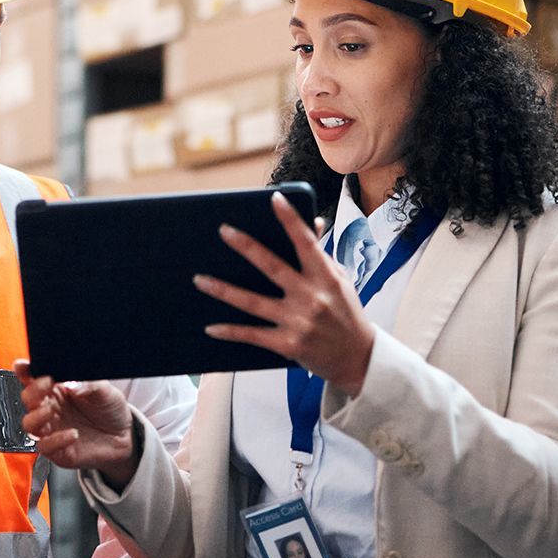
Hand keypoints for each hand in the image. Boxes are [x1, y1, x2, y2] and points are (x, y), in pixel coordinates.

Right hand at [14, 360, 139, 484]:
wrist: (125, 436)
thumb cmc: (110, 409)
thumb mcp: (104, 390)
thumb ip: (87, 383)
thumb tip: (71, 383)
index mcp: (57, 389)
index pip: (33, 378)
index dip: (24, 371)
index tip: (23, 367)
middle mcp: (51, 408)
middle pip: (27, 399)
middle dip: (32, 392)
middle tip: (47, 385)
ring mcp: (52, 429)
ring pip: (29, 424)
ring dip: (37, 416)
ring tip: (51, 411)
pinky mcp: (58, 450)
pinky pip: (45, 447)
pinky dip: (55, 440)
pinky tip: (72, 434)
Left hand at [195, 192, 377, 394]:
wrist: (358, 359)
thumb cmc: (347, 314)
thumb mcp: (340, 281)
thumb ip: (322, 255)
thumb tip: (314, 222)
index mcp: (326, 278)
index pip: (307, 242)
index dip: (291, 219)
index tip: (274, 198)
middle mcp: (311, 297)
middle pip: (272, 267)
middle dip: (247, 247)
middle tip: (224, 230)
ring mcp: (298, 322)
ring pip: (253, 303)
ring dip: (223, 290)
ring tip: (199, 279)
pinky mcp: (287, 344)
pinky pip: (253, 335)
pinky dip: (230, 332)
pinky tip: (210, 327)